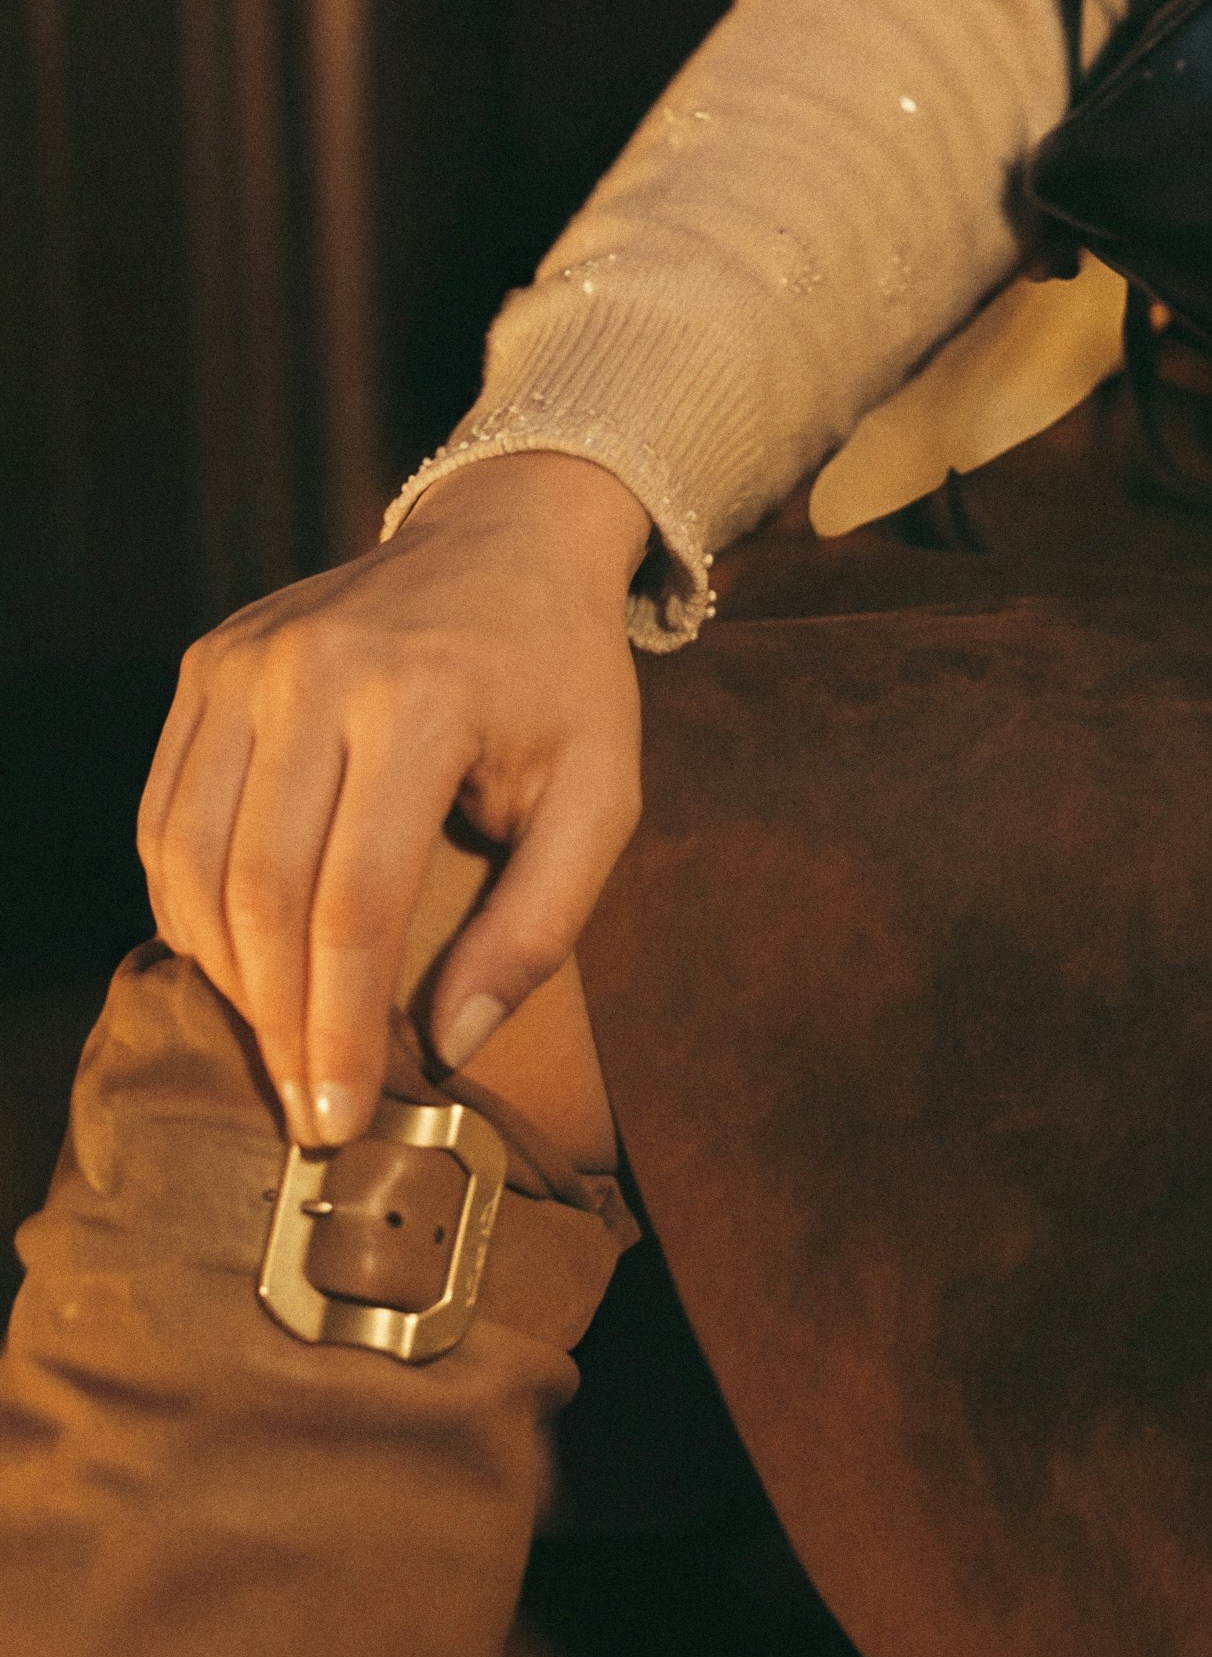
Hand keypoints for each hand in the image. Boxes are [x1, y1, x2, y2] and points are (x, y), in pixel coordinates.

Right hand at [138, 450, 647, 1150]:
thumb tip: (450, 1045)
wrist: (509, 540)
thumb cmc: (561, 680)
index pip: (353, 903)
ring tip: (273, 1041)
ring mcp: (247, 660)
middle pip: (260, 890)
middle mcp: (315, 669)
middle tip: (303, 1106)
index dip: (338, 1026)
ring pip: (190, 860)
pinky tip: (233, 959)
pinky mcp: (210, 664)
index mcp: (419, 697)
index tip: (338, 1115)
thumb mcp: (600, 793)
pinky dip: (184, 903)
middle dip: (276, 1021)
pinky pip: (165, 814)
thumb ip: (539, 925)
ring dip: (221, 974)